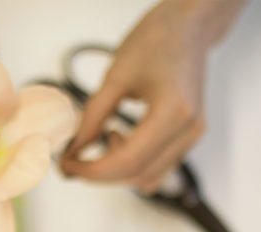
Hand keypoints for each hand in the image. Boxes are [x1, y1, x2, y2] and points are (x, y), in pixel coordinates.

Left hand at [60, 0, 245, 192]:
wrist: (189, 26)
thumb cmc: (158, 40)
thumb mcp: (116, 77)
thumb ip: (92, 118)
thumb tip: (71, 152)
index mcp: (173, 112)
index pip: (127, 162)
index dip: (92, 171)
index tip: (67, 166)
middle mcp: (189, 129)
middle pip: (137, 175)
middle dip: (100, 174)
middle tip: (74, 160)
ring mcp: (193, 135)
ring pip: (148, 177)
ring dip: (116, 171)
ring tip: (102, 138)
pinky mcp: (188, 136)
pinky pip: (157, 167)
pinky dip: (132, 164)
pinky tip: (119, 139)